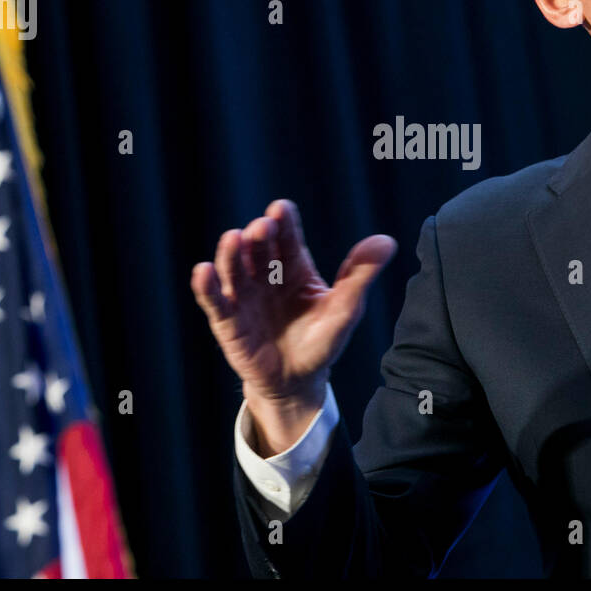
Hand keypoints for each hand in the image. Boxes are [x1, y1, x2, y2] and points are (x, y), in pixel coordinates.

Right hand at [191, 199, 396, 453]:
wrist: (298, 382)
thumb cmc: (321, 341)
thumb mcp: (345, 308)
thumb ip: (360, 275)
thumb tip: (387, 241)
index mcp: (294, 268)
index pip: (286, 239)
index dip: (283, 222)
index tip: (281, 209)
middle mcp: (265, 276)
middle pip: (257, 249)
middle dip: (258, 235)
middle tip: (261, 227)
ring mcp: (245, 297)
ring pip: (234, 269)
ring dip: (231, 254)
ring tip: (232, 239)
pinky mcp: (228, 322)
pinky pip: (215, 302)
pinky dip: (207, 286)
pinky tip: (203, 271)